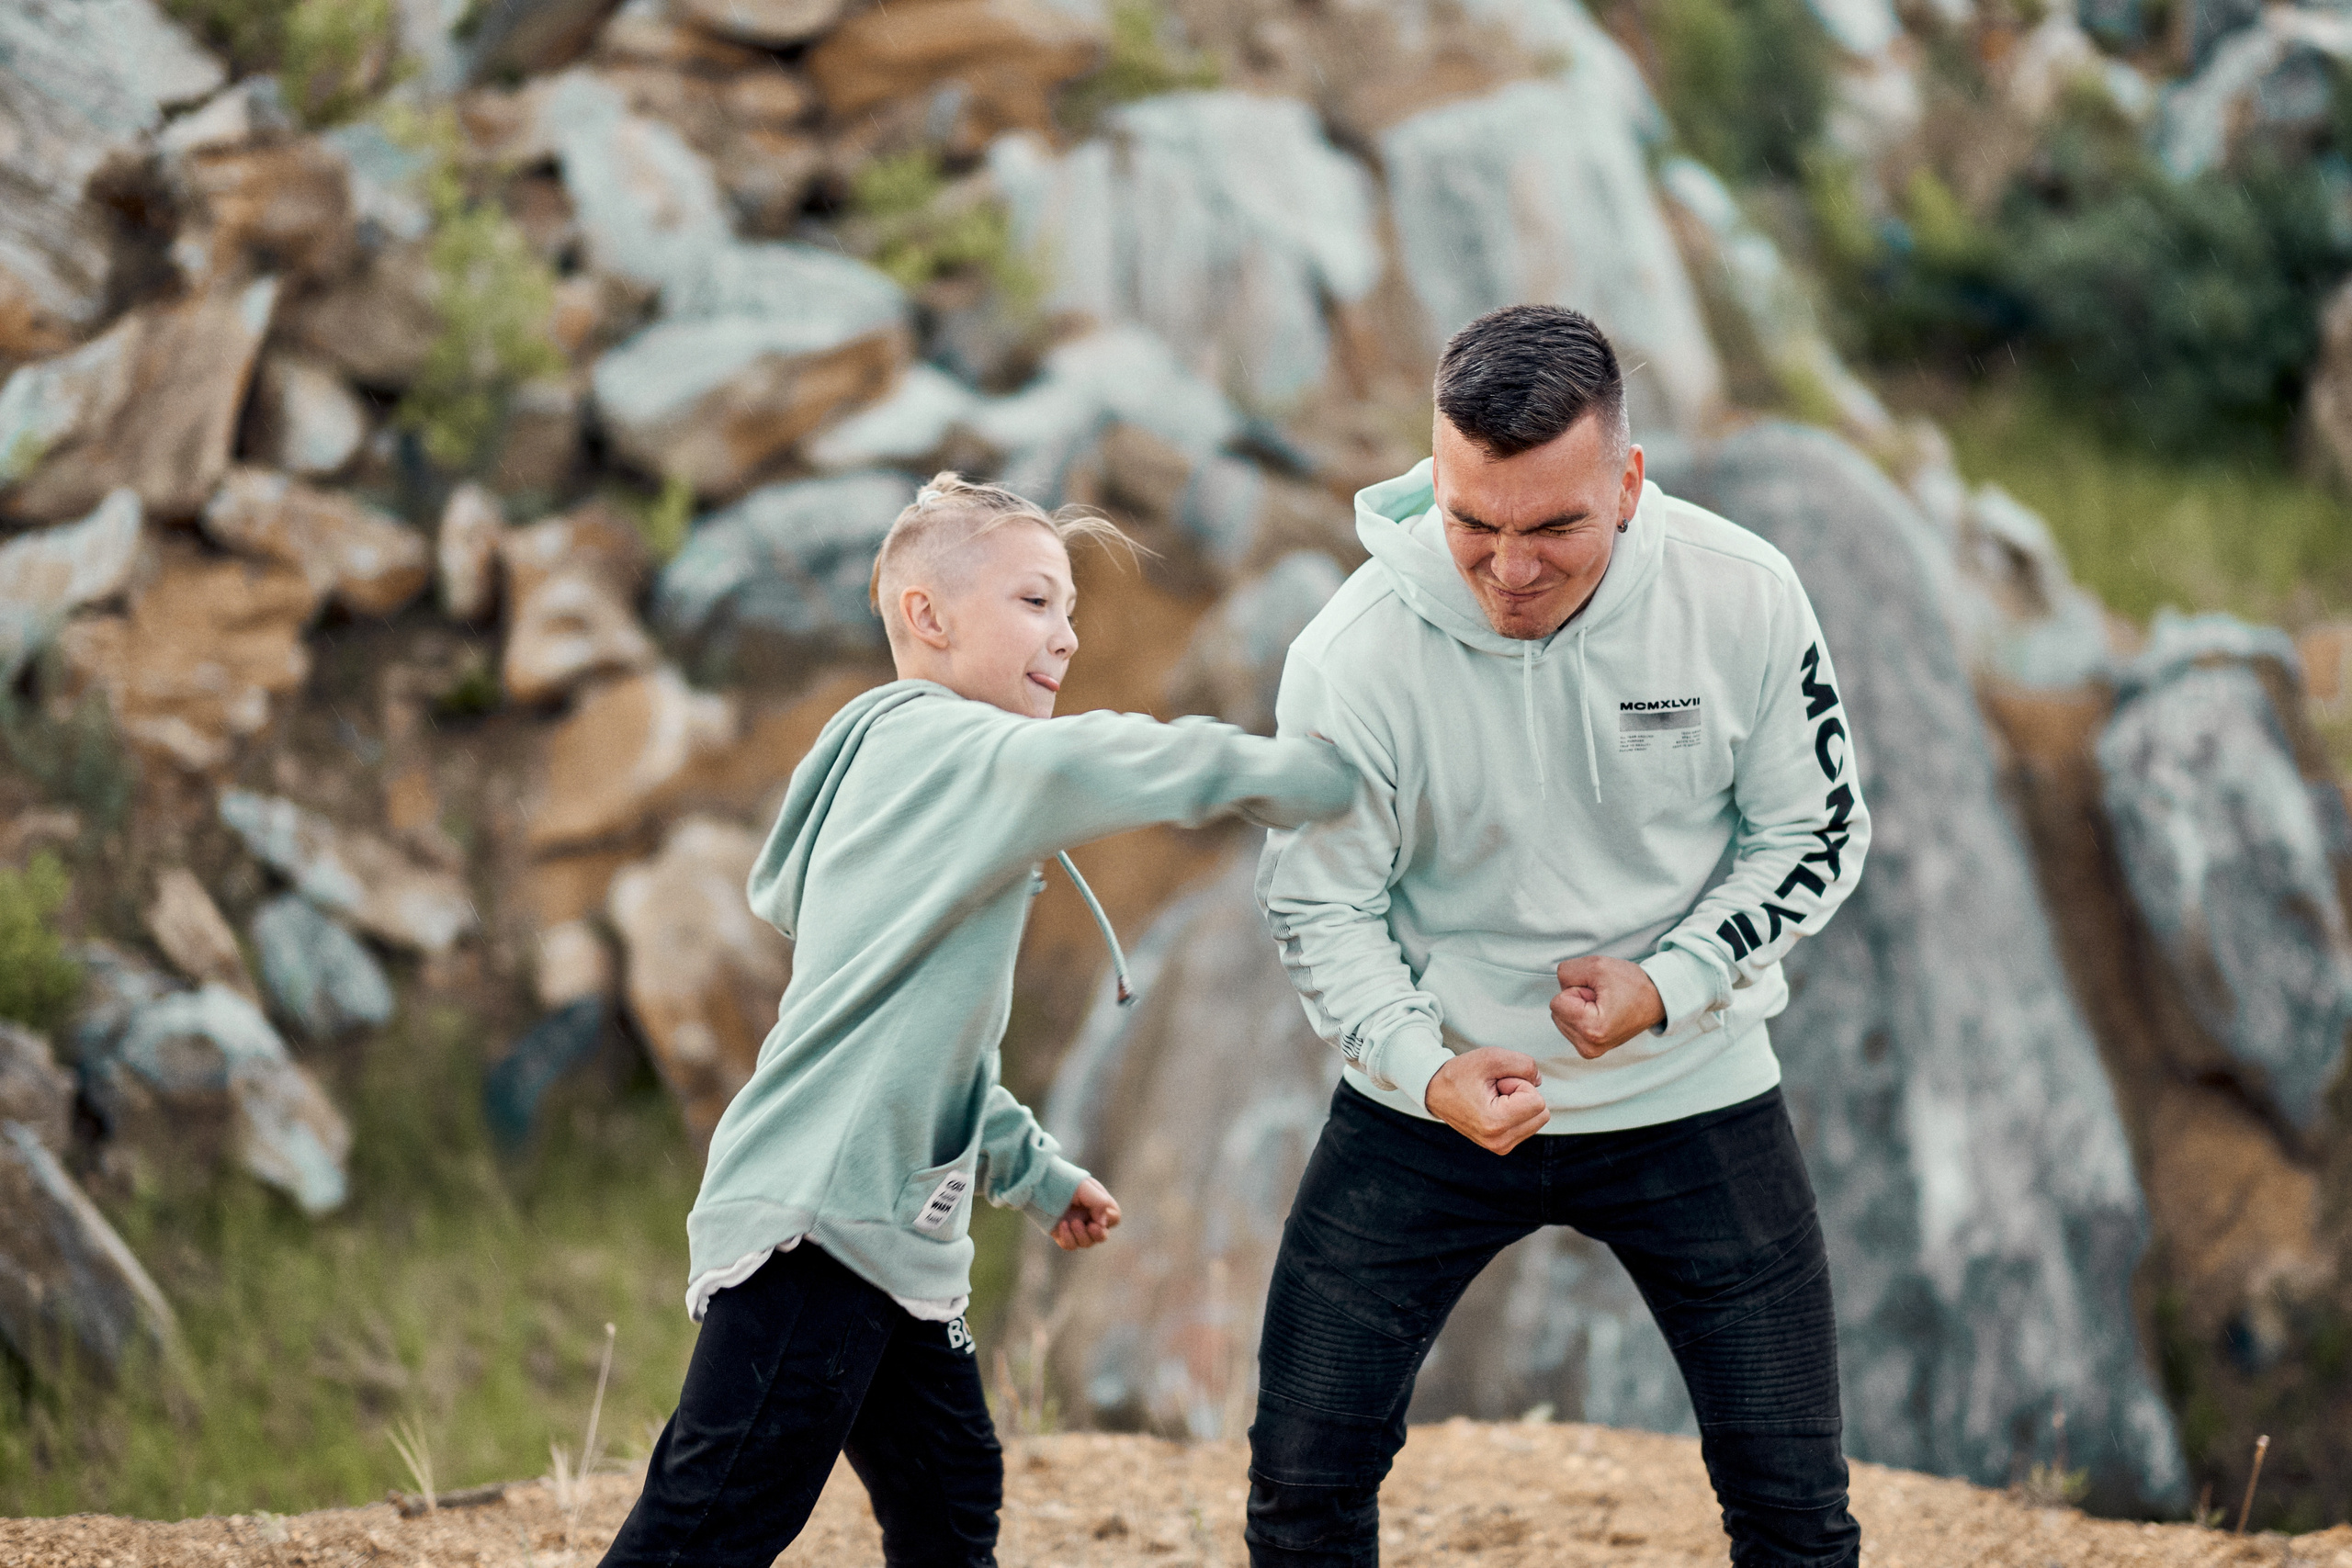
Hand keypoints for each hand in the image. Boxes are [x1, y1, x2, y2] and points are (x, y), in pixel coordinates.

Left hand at [1052, 1177, 1119, 1249]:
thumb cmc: (1064, 1181)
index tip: (1097, 1212)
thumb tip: (1102, 1223)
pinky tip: (1062, 1225)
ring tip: (1072, 1222)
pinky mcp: (1062, 1234)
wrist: (1040, 1182)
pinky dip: (1068, 1238)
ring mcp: (1076, 1227)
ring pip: (1087, 1243)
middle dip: (1098, 1234)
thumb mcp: (1085, 1187)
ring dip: (1081, 1235)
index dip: (1109, 1218)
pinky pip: (1070, 1245)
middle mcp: (1089, 1217)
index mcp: (1099, 1204)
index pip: (1114, 1217)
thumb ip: (1099, 1202)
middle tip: (1090, 1226)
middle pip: (1102, 1236)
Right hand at [1424, 1047, 1549, 1153]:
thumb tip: (1539, 1082)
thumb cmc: (1460, 1074)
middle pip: (1542, 1112)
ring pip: (1537, 1119)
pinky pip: (1528, 1124)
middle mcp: (1499, 1142)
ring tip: (1493, 1098)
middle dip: (1523, 1095)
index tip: (1495, 1083)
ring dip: (1520, 1103)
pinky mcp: (1502, 1147)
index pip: (1537, 1101)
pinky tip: (1494, 1107)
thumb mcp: (1492, 1057)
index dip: (1519, 1084)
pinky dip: (1517, 1112)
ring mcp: (1501, 1147)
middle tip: (1495, 1090)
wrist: (1435, 1092)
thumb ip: (1525, 1064)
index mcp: (1496, 1123)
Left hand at [1550, 956, 1665, 1058]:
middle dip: (1576, 1000)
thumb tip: (1558, 987)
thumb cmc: (1631, 984)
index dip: (1577, 990)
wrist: (1656, 1000)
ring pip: (1561, 1018)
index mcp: (1592, 1030)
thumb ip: (1566, 972)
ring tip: (1604, 1006)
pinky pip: (1569, 1025)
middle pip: (1557, 1012)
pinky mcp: (1589, 1050)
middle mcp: (1589, 1047)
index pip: (1557, 1002)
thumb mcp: (1597, 966)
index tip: (1600, 993)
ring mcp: (1589, 1051)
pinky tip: (1602, 1014)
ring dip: (1579, 1008)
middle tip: (1603, 999)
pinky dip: (1581, 1016)